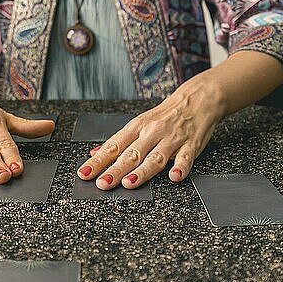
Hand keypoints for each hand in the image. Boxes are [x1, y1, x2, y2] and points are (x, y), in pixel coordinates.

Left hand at [77, 77, 225, 188]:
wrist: (197, 98)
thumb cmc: (166, 114)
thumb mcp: (140, 123)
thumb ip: (119, 141)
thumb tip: (95, 152)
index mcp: (137, 127)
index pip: (113, 146)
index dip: (98, 160)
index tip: (85, 173)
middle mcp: (152, 132)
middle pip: (131, 154)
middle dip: (115, 170)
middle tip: (102, 183)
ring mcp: (172, 139)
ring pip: (155, 157)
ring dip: (142, 171)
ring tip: (129, 183)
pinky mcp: (191, 145)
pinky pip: (186, 158)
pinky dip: (181, 167)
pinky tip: (174, 177)